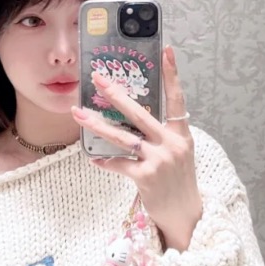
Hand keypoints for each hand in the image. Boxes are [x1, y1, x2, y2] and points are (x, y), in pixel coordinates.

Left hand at [71, 45, 202, 251]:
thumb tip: (134, 119)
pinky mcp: (146, 177)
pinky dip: (105, 161)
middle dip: (116, 94)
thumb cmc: (178, 182)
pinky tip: (94, 158)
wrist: (185, 215)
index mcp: (181, 134)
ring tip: (79, 114)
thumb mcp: (178, 154)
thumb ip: (162, 136)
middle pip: (139, 113)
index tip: (167, 50)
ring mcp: (159, 160)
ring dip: (98, 125)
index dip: (172, 75)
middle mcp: (171, 144)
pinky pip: (119, 164)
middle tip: (98, 78)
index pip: (177, 99)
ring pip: (123, 137)